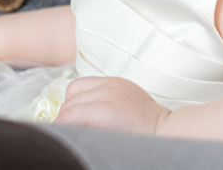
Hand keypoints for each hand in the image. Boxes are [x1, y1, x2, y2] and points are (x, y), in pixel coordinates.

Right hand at [55, 77, 170, 134]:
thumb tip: (68, 134)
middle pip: (68, 103)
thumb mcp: (108, 142)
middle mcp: (107, 92)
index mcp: (105, 111)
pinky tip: (90, 108)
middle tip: (68, 133)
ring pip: (74, 89)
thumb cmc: (139, 142)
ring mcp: (112, 83)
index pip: (66, 116)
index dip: (59, 129)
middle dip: (64, 119)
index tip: (59, 138)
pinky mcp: (116, 80)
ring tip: (79, 119)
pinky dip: (83, 95)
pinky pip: (88, 83)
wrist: (163, 130)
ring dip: (71, 105)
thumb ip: (86, 134)